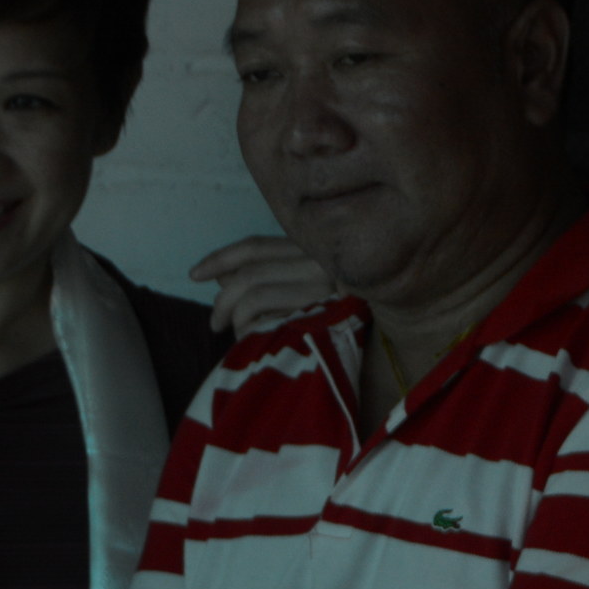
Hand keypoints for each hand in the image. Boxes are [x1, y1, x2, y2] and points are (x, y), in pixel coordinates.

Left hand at [189, 235, 337, 336]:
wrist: (393, 337)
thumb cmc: (343, 317)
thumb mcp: (305, 288)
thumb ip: (268, 276)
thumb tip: (222, 276)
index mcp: (314, 249)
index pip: (256, 246)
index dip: (221, 258)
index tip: (195, 274)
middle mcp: (321, 263)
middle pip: (250, 273)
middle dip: (223, 300)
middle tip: (215, 323)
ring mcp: (324, 289)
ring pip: (255, 295)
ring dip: (237, 320)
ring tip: (238, 337)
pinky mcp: (324, 315)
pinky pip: (270, 319)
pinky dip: (253, 332)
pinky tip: (255, 342)